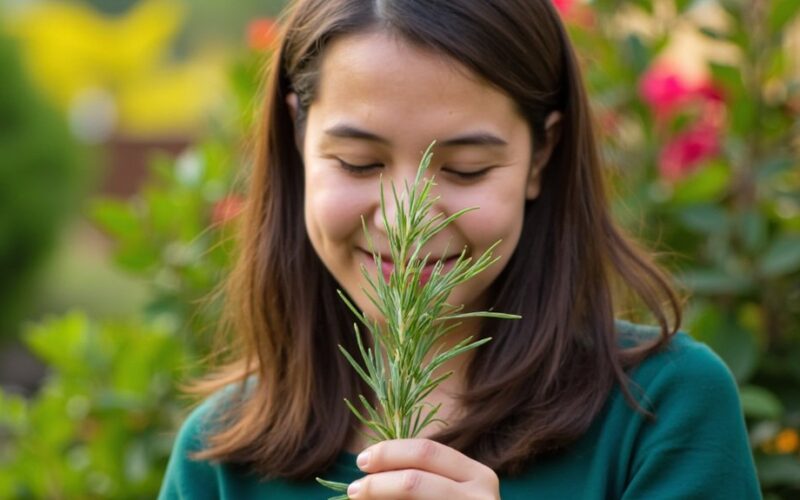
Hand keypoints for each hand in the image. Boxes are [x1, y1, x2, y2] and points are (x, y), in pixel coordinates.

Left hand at [347, 438, 499, 498]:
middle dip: (377, 484)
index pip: (426, 451)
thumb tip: (370, 468)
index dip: (389, 452)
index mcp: (477, 475)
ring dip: (379, 498)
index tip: (362, 461)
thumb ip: (422, 478)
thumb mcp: (450, 492)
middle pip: (414, 481)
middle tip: (354, 490)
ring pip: (412, 497)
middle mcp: (480, 498)